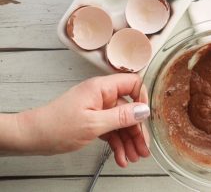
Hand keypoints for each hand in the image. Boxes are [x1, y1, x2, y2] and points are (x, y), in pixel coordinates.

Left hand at [3, 74, 149, 166]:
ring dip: (129, 141)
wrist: (33, 137)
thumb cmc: (57, 126)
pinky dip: (117, 144)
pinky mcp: (94, 121)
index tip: (145, 117)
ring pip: (121, 123)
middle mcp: (102, 96)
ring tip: (133, 158)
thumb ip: (121, 116)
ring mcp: (99, 110)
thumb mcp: (93, 123)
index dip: (142, 98)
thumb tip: (144, 110)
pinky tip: (121, 157)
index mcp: (102, 88)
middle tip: (143, 150)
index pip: (132, 84)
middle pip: (129, 109)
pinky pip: (112, 131)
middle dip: (137, 131)